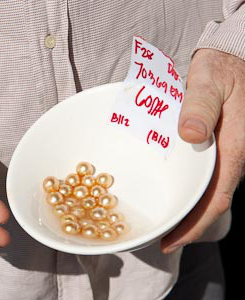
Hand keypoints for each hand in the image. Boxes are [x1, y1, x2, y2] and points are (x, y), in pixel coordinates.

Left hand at [161, 49, 244, 252]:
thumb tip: (190, 134)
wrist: (230, 61)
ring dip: (185, 211)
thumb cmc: (220, 69)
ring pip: (205, 193)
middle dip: (187, 226)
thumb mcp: (209, 81)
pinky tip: (169, 193)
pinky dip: (186, 192)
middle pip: (209, 203)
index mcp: (232, 149)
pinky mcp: (214, 150)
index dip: (195, 226)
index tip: (171, 242)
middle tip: (158, 239)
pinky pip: (201, 179)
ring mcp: (222, 156)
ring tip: (160, 222)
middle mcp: (230, 159)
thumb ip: (199, 105)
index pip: (216, 199)